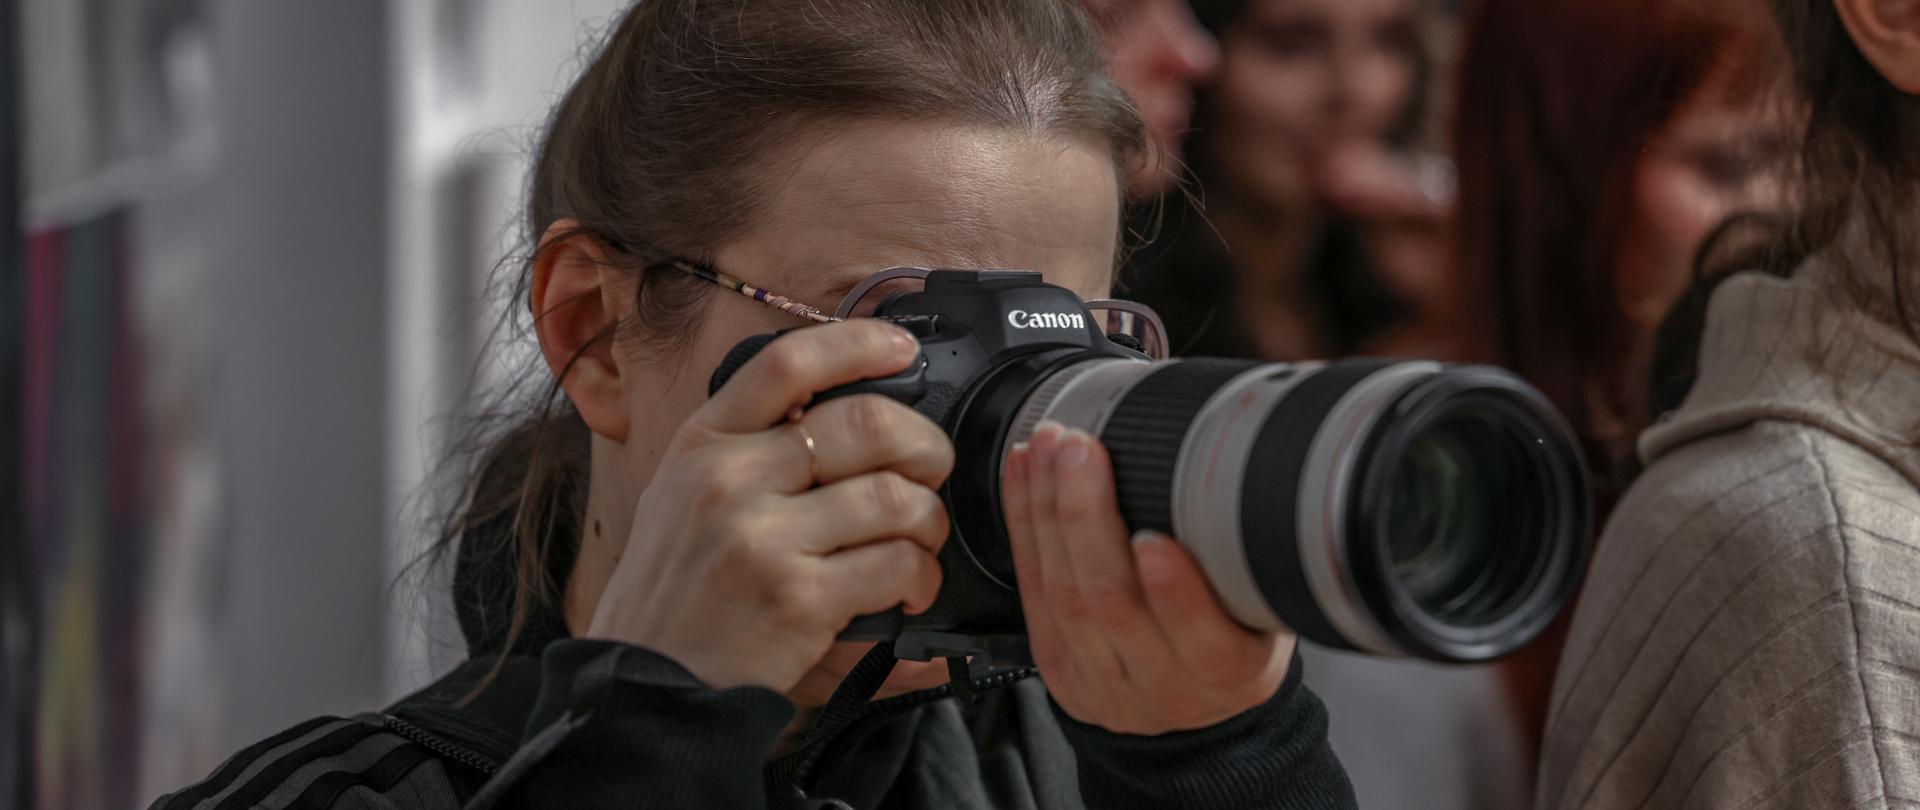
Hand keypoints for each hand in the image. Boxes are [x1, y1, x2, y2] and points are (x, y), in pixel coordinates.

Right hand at [584, 320, 954, 693]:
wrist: (645, 685)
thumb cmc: (676, 591)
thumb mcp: (683, 495)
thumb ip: (747, 448)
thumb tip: (832, 408)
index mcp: (703, 443)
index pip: (788, 364)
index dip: (859, 345)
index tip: (901, 351)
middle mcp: (729, 481)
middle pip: (866, 424)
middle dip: (925, 445)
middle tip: (932, 469)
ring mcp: (763, 539)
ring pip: (894, 497)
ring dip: (929, 519)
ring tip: (920, 541)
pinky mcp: (798, 599)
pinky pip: (896, 564)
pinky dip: (921, 576)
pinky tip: (910, 589)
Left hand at [1002, 422, 1293, 734]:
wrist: (1192, 719)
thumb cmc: (1237, 642)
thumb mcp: (1271, 613)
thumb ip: (1260, 563)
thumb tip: (1249, 471)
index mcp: (1228, 670)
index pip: (1203, 641)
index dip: (1175, 592)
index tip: (1156, 540)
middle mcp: (1160, 682)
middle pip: (1112, 602)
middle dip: (1087, 517)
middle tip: (1081, 449)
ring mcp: (1099, 678)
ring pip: (1062, 592)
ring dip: (1046, 509)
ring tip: (1048, 446)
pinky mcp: (1055, 662)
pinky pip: (1032, 587)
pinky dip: (1023, 522)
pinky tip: (1022, 473)